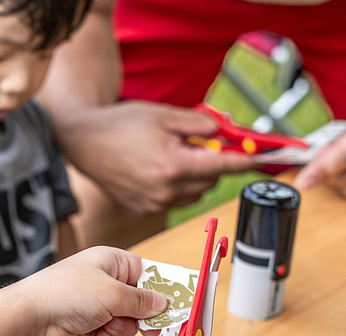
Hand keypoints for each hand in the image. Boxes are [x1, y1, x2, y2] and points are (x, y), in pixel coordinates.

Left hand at [21, 246, 166, 335]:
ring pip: (129, 325)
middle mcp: (106, 285)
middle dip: (142, 316)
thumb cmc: (62, 293)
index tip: (178, 302)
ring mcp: (98, 309)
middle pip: (142, 304)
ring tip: (107, 326)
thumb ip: (141, 300)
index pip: (149, 274)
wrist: (32, 320)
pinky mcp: (91, 330)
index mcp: (112, 263)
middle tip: (149, 325)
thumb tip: (160, 302)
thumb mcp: (112, 292)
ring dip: (122, 331)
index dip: (163, 289)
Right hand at [59, 101, 255, 214]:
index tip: (260, 160)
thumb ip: (200, 125)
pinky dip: (177, 187)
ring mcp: (154, 204)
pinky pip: (175, 201)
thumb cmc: (121, 125)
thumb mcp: (165, 115)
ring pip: (194, 195)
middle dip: (213, 164)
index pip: (222, 167)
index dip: (244, 162)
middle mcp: (165, 191)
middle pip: (210, 183)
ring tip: (174, 155)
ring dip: (195, 177)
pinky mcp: (144, 210)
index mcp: (173, 165)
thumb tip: (226, 133)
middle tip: (201, 145)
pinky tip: (159, 169)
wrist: (84, 142)